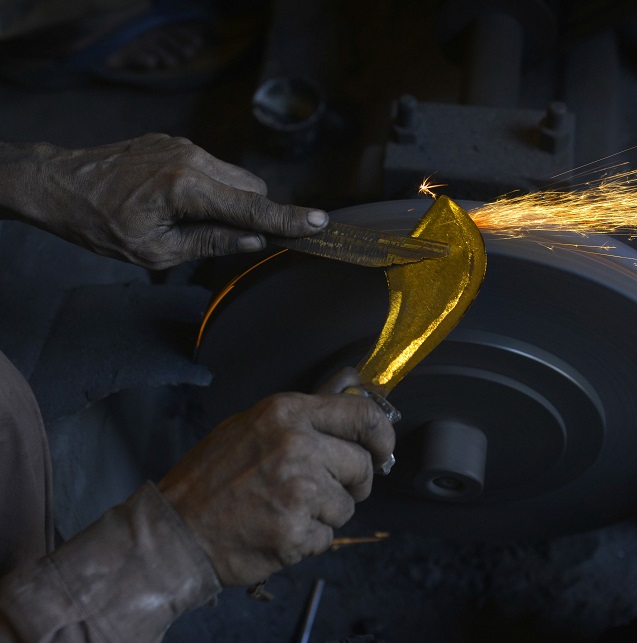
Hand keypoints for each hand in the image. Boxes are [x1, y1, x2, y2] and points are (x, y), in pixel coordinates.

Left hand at [30, 133, 327, 268]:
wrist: (60, 184)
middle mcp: (192, 158)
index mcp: (186, 188)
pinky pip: (213, 167)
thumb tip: (253, 240)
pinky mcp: (176, 142)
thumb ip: (211, 242)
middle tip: (230, 239)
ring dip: (230, 201)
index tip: (320, 223)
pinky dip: (211, 188)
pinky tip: (177, 203)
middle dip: (252, 214)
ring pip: (234, 177)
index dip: (287, 220)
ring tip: (189, 220)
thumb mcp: (156, 251)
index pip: (251, 209)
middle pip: (250, 189)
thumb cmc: (102, 225)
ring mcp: (183, 146)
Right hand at [157, 373, 394, 585]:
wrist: (174, 532)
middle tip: (324, 489)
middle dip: (353, 482)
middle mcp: (297, 446)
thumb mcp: (252, 425)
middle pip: (363, 465)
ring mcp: (298, 491)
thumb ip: (304, 415)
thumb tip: (353, 393)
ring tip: (284, 510)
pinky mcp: (296, 531)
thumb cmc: (210, 478)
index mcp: (287, 413)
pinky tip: (275, 530)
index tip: (383, 449)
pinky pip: (326, 537)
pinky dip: (307, 539)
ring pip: (346, 506)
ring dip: (325, 514)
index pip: (363, 415)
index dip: (383, 435)